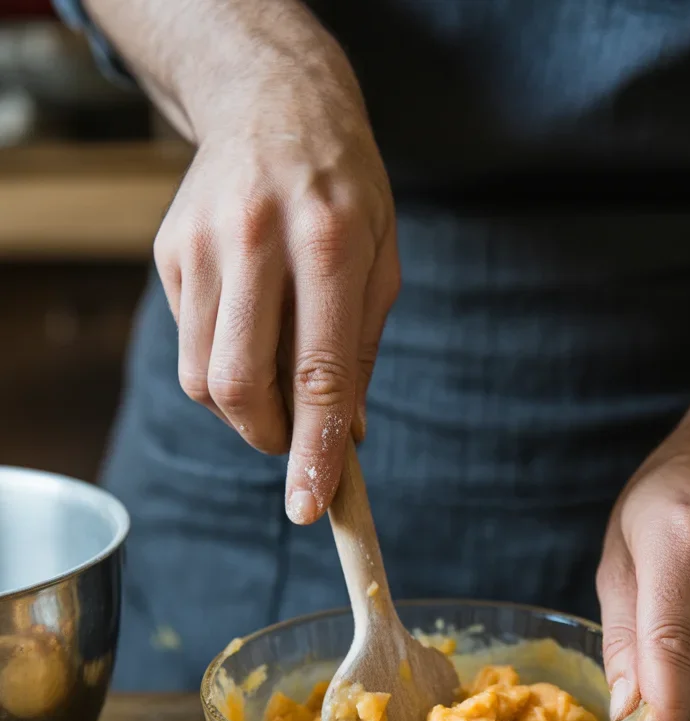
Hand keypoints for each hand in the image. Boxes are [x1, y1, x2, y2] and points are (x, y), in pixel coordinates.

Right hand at [153, 27, 398, 523]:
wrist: (274, 107)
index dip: (313, 450)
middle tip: (293, 436)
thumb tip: (349, 439)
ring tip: (274, 370)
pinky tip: (248, 323)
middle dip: (266, 436)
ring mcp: (202, 244)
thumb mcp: (382, 262)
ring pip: (201, 377)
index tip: (309, 506)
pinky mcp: (168, 251)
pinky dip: (220, 363)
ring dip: (241, 406)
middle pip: (237, 385)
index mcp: (328, 242)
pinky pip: (188, 344)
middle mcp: (256, 240)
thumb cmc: (346, 192)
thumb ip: (361, 353)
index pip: (317, 372)